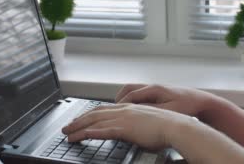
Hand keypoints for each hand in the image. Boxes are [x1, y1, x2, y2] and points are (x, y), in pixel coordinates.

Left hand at [61, 103, 192, 150]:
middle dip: (79, 120)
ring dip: (79, 127)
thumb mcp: (147, 124)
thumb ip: (136, 125)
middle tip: (67, 127)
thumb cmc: (166, 128)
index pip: (104, 109)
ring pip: (94, 121)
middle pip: (95, 113)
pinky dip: (89, 133)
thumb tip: (132, 131)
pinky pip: (102, 130)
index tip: (80, 119)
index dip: (90, 114)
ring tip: (68, 134)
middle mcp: (124, 110)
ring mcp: (123, 118)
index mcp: (129, 108)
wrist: (176, 126)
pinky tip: (80, 136)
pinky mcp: (124, 128)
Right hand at [115, 84, 213, 117]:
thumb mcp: (169, 111)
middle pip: (129, 89)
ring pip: (134, 90)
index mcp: (154, 89)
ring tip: (119, 109)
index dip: (120, 104)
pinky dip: (132, 99)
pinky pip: (140, 93)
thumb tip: (136, 112)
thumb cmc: (187, 106)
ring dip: (125, 98)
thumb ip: (152, 111)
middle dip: (118, 99)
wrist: (201, 101)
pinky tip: (132, 109)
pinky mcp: (158, 92)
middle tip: (112, 110)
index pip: (131, 95)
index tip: (113, 112)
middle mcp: (153, 86)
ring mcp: (155, 88)